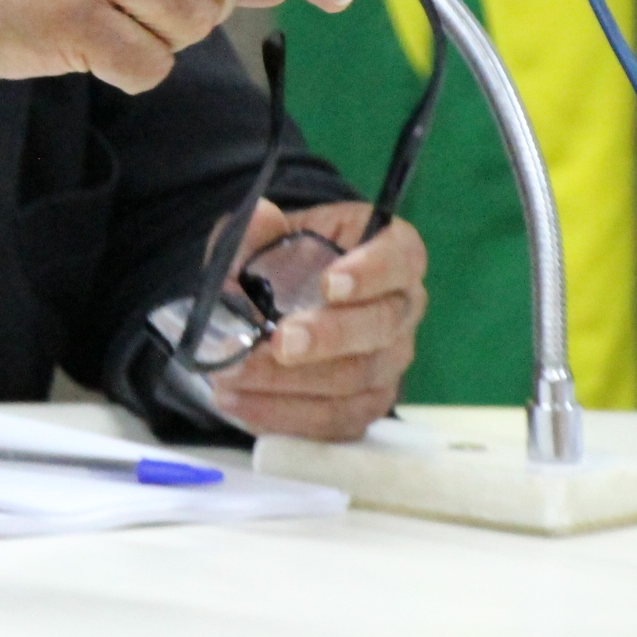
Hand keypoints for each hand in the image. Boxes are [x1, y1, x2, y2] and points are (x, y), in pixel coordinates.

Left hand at [206, 199, 425, 441]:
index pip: (401, 257)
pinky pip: (337, 419)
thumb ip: (258, 228)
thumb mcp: (264, 234)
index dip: (372, 272)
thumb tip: (262, 217)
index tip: (330, 283)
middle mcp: (403, 307)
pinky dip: (286, 416)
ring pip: (357, 379)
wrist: (281, 301)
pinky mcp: (369, 402)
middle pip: (381, 326)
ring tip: (234, 376)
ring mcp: (390, 359)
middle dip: (328, 337)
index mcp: (391, 251)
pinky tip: (242, 404)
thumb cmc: (284, 259)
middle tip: (279, 342)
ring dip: (292, 382)